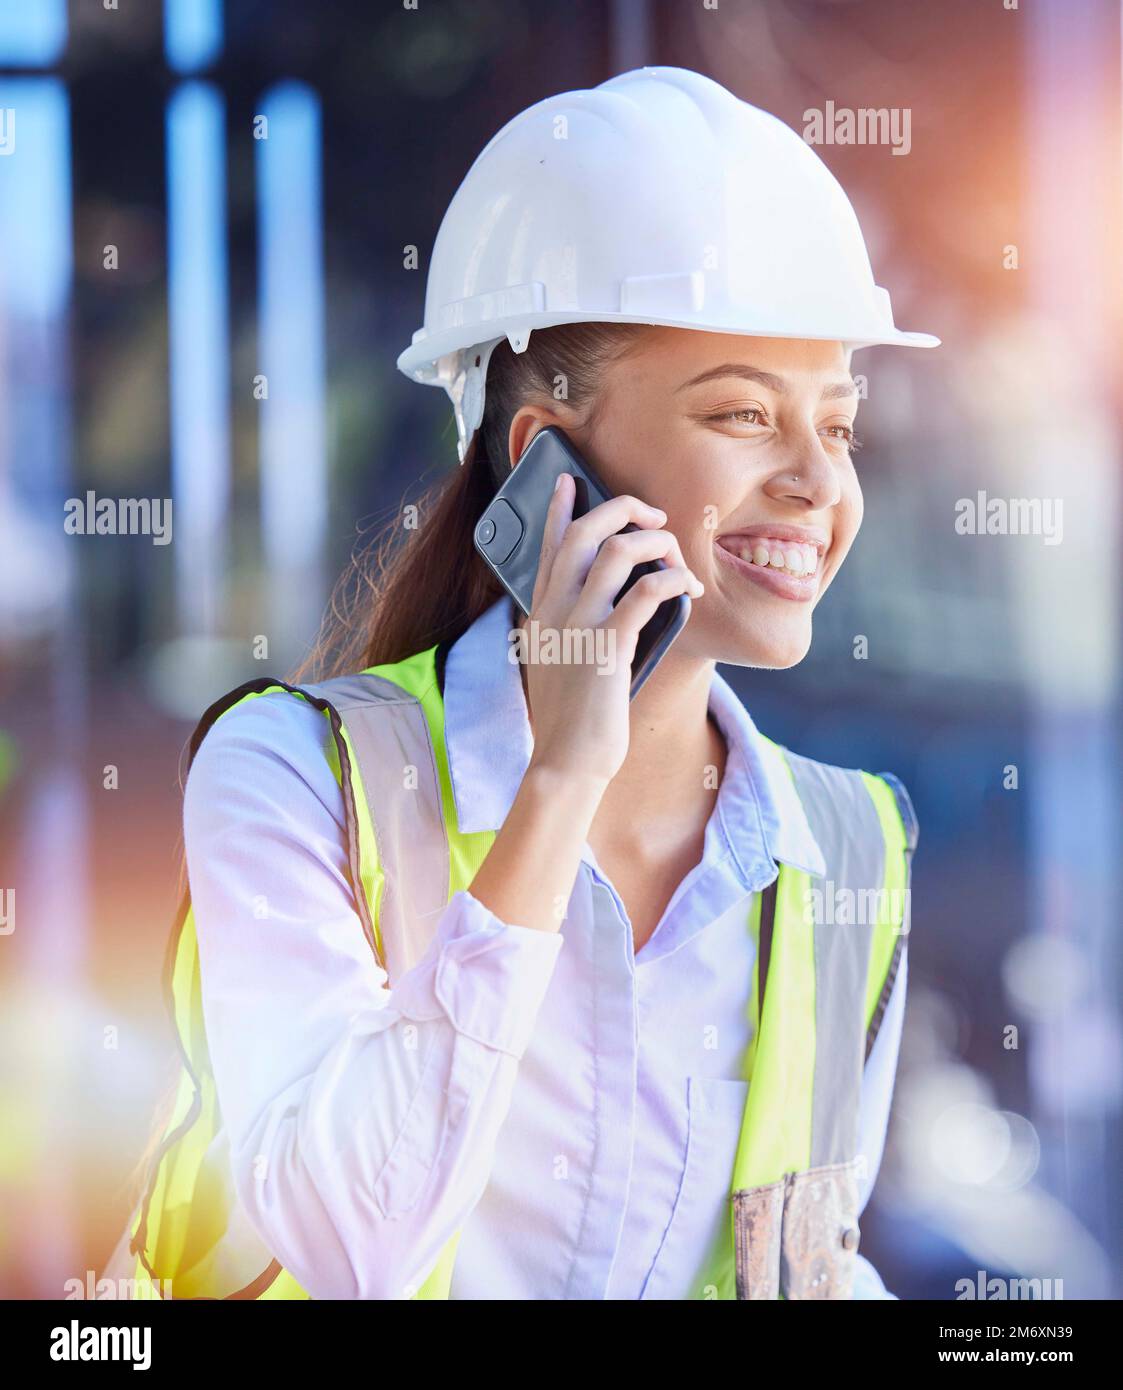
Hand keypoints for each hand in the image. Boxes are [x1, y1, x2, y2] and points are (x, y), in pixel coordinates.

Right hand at [519, 471, 703, 785]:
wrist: (565, 760)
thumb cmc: (570, 717)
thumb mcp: (559, 662)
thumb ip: (572, 628)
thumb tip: (612, 601)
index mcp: (541, 612)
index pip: (546, 546)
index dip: (558, 508)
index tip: (568, 481)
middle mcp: (554, 610)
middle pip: (583, 532)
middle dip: (622, 509)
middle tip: (652, 515)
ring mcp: (579, 626)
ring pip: (617, 551)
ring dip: (656, 543)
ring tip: (676, 556)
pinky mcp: (607, 646)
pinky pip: (645, 592)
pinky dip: (672, 580)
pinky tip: (688, 587)